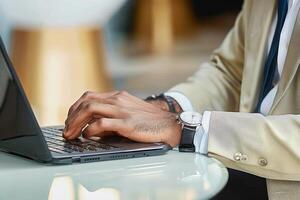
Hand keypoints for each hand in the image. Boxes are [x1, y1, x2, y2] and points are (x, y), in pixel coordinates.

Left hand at [63, 91, 181, 146]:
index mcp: (117, 96)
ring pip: (90, 109)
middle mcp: (118, 100)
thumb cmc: (148, 121)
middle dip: (71, 116)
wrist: (169, 124)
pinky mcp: (127, 123)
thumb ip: (110, 116)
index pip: (89, 96)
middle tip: (66, 129)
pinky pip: (102, 123)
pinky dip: (90, 129)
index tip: (69, 119)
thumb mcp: (128, 112)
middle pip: (86, 101)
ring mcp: (122, 110)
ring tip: (70, 134)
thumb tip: (91, 128)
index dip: (75, 108)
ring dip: (75, 122)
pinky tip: (87, 136)